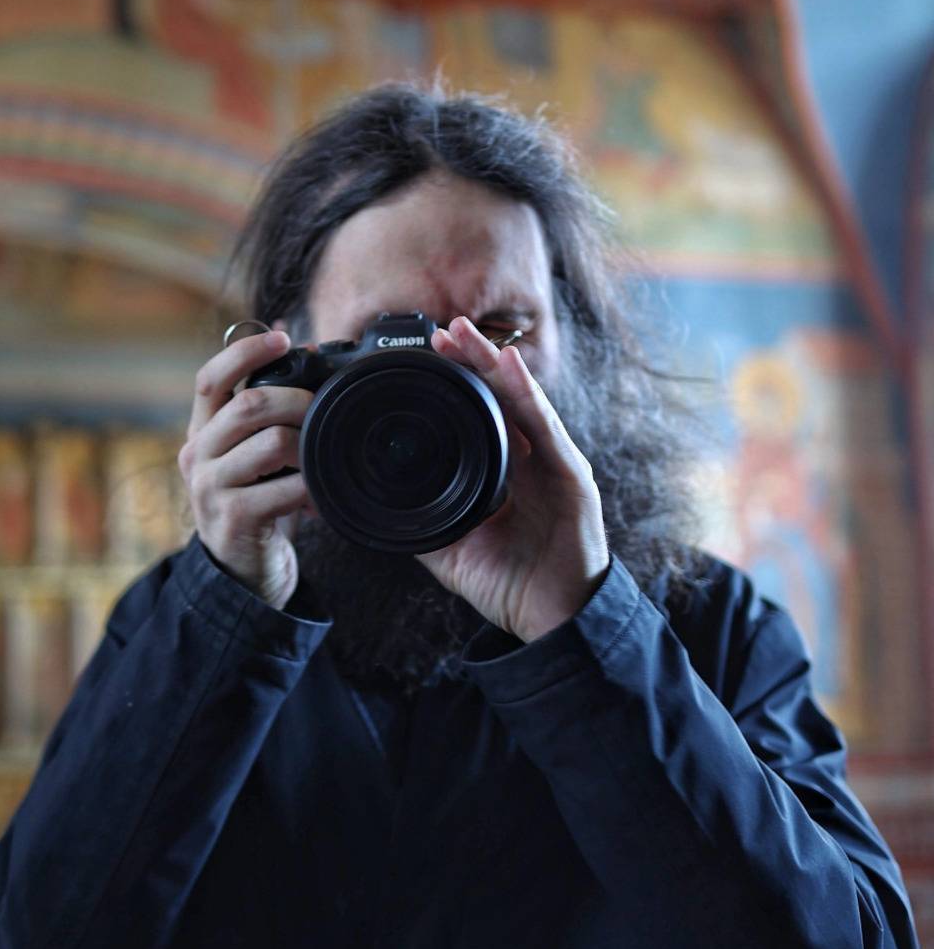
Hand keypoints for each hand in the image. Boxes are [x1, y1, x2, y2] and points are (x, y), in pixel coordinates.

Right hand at [178, 329, 314, 608]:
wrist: (242, 572)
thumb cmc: (256, 505)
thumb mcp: (250, 457)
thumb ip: (262, 415)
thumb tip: (297, 352)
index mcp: (201, 433)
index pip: (210, 378)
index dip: (244, 352)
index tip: (282, 339)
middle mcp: (197, 455)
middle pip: (249, 405)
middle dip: (297, 400)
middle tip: (324, 410)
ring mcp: (210, 488)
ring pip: (271, 442)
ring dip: (308, 446)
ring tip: (321, 460)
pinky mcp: (232, 518)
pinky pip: (284, 488)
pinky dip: (311, 488)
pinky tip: (319, 497)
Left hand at [419, 316, 609, 642]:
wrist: (551, 619)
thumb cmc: (511, 585)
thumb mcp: (453, 548)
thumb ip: (422, 522)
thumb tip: (377, 506)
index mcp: (504, 474)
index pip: (479, 416)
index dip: (454, 385)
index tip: (424, 358)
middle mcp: (531, 462)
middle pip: (499, 398)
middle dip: (471, 361)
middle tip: (441, 329)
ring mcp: (552, 464)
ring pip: (520, 401)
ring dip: (493, 363)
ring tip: (465, 334)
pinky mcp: (571, 476)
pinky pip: (545, 428)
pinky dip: (526, 394)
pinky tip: (507, 365)